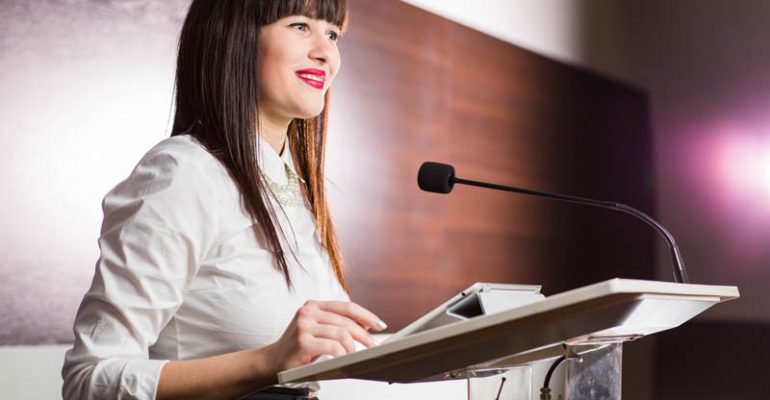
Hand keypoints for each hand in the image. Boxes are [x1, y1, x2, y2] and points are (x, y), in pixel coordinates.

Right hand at [265, 300, 386, 372]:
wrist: (272, 361)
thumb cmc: (298, 348)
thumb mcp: (317, 330)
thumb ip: (336, 324)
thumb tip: (366, 325)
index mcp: (313, 305)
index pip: (346, 306)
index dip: (365, 315)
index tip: (379, 324)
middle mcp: (307, 312)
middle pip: (346, 320)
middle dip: (364, 334)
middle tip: (373, 345)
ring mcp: (304, 326)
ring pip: (341, 333)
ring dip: (353, 346)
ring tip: (356, 355)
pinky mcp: (302, 342)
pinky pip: (332, 347)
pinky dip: (343, 354)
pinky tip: (344, 358)